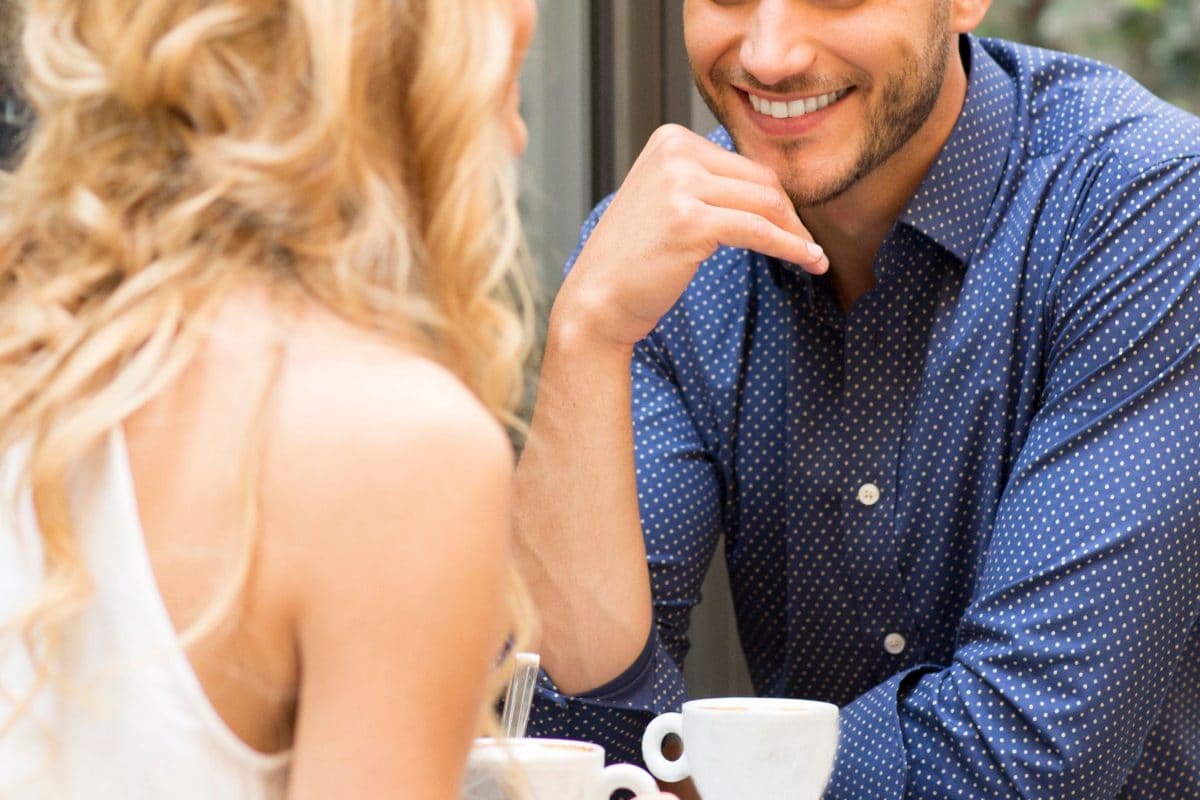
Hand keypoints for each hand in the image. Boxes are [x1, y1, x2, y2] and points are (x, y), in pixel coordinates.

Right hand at [556, 124, 826, 348]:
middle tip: (808, 245)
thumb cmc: (636, 260)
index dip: (776, 198)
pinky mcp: (691, 221)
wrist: (597, 299)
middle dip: (790, 215)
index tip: (794, 226)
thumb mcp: (667, 202)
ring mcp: (680, 184)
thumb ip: (707, 184)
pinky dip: (791, 248)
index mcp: (670, 139)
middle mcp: (674, 152)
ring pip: (765, 204)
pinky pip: (760, 231)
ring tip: (814, 258)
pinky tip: (811, 262)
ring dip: (796, 234)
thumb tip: (774, 188)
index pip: (744, 163)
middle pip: (760, 180)